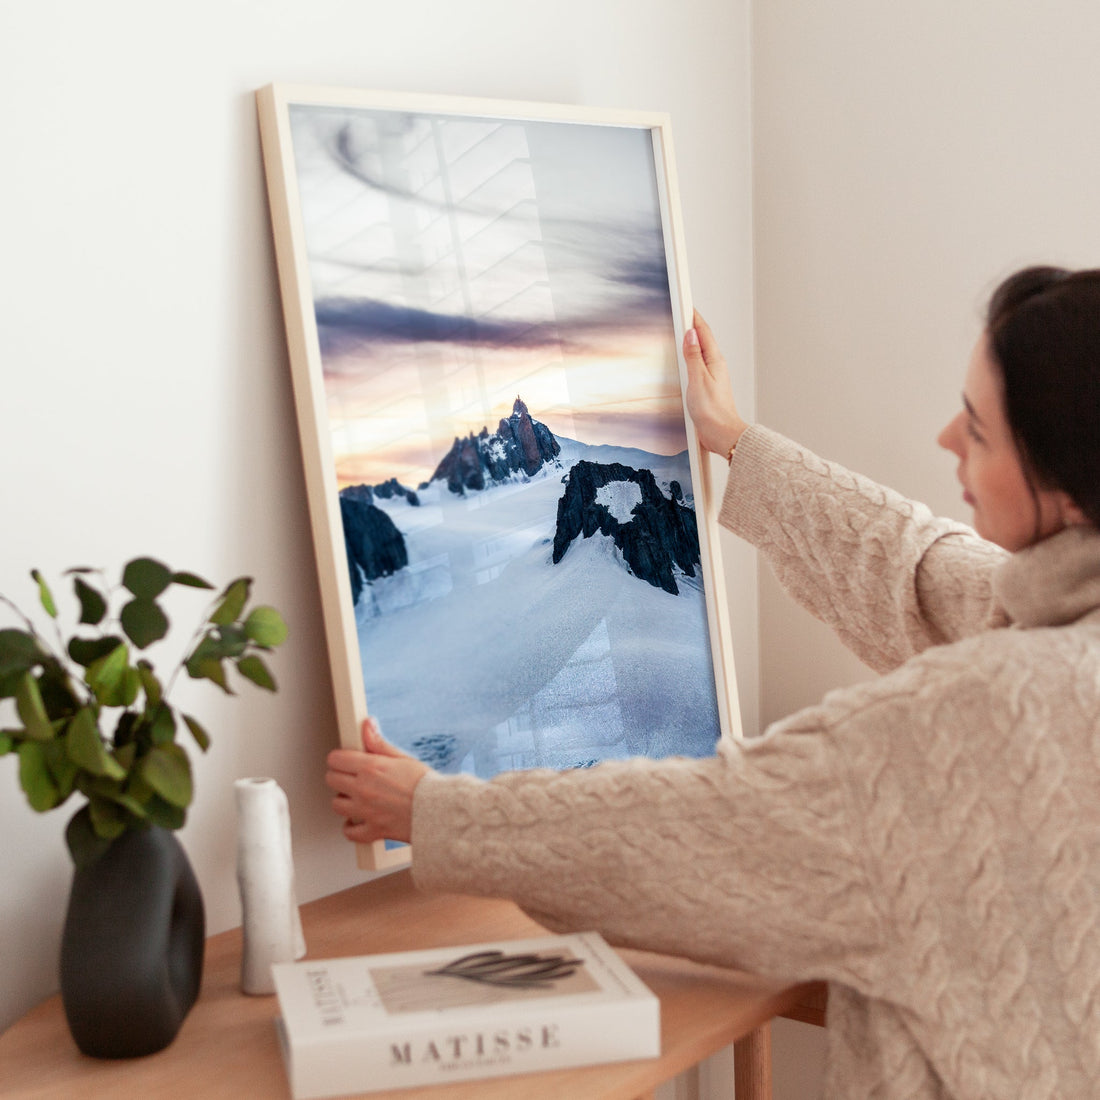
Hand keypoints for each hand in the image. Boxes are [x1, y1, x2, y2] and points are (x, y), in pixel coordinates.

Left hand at [325, 717, 429, 844]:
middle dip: (339, 776)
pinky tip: (358, 820)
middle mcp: (364, 789)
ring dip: (344, 801)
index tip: (345, 760)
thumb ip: (379, 743)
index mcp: (371, 768)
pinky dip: (351, 827)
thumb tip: (367, 725)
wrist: (440, 811)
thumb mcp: (402, 758)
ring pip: (336, 805)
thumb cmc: (426, 785)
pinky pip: (349, 832)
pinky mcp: (372, 830)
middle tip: (351, 777)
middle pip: (331, 780)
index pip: (336, 759)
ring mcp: (366, 811)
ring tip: (356, 797)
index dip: (340, 758)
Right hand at [683, 310, 748, 456]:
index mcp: (714, 361)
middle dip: (692, 324)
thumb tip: (690, 334)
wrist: (721, 434)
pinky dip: (690, 356)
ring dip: (691, 340)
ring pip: (700, 352)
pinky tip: (685, 359)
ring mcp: (712, 376)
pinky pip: (697, 365)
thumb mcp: (698, 380)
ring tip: (682, 329)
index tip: (685, 304)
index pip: (703, 332)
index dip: (694, 317)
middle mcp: (715, 366)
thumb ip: (693, 356)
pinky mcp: (707, 387)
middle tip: (682, 311)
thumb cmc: (712, 411)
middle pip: (703, 339)